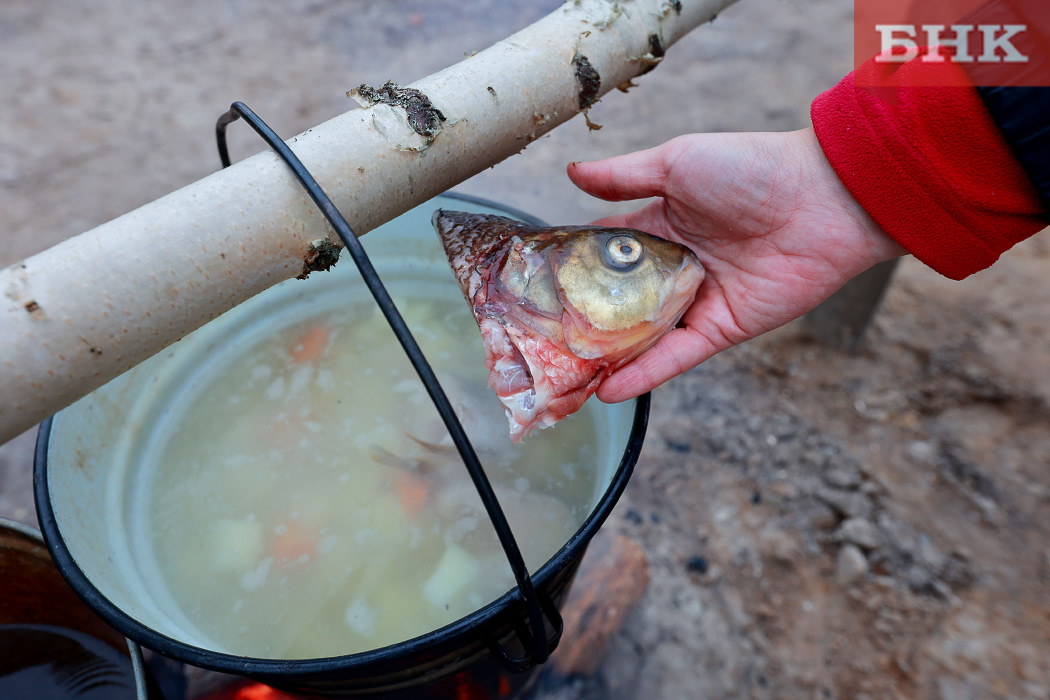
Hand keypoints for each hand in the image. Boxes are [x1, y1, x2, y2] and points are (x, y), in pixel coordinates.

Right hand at [567, 128, 905, 402]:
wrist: (825, 198)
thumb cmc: (752, 169)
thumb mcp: (677, 163)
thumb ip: (623, 178)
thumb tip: (571, 173)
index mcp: (662, 224)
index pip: (607, 251)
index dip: (574, 268)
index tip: (535, 286)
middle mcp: (676, 266)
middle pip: (621, 301)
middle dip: (584, 322)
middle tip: (540, 343)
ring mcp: (697, 301)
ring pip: (643, 336)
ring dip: (608, 358)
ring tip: (566, 378)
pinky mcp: (722, 329)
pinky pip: (677, 356)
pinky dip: (646, 373)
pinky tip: (609, 389)